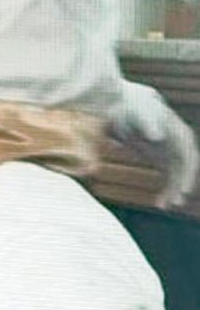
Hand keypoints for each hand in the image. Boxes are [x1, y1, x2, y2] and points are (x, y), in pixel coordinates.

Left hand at [108, 82, 199, 208]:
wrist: (121, 104)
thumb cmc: (129, 106)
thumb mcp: (137, 111)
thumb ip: (146, 122)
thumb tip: (158, 136)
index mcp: (176, 130)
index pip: (187, 154)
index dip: (187, 172)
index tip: (183, 188)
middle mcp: (177, 142)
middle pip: (185, 167)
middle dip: (181, 184)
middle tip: (175, 201)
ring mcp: (169, 151)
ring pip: (177, 175)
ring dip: (173, 191)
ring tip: (164, 206)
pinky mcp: (160, 159)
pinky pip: (169, 178)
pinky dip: (166, 190)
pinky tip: (160, 204)